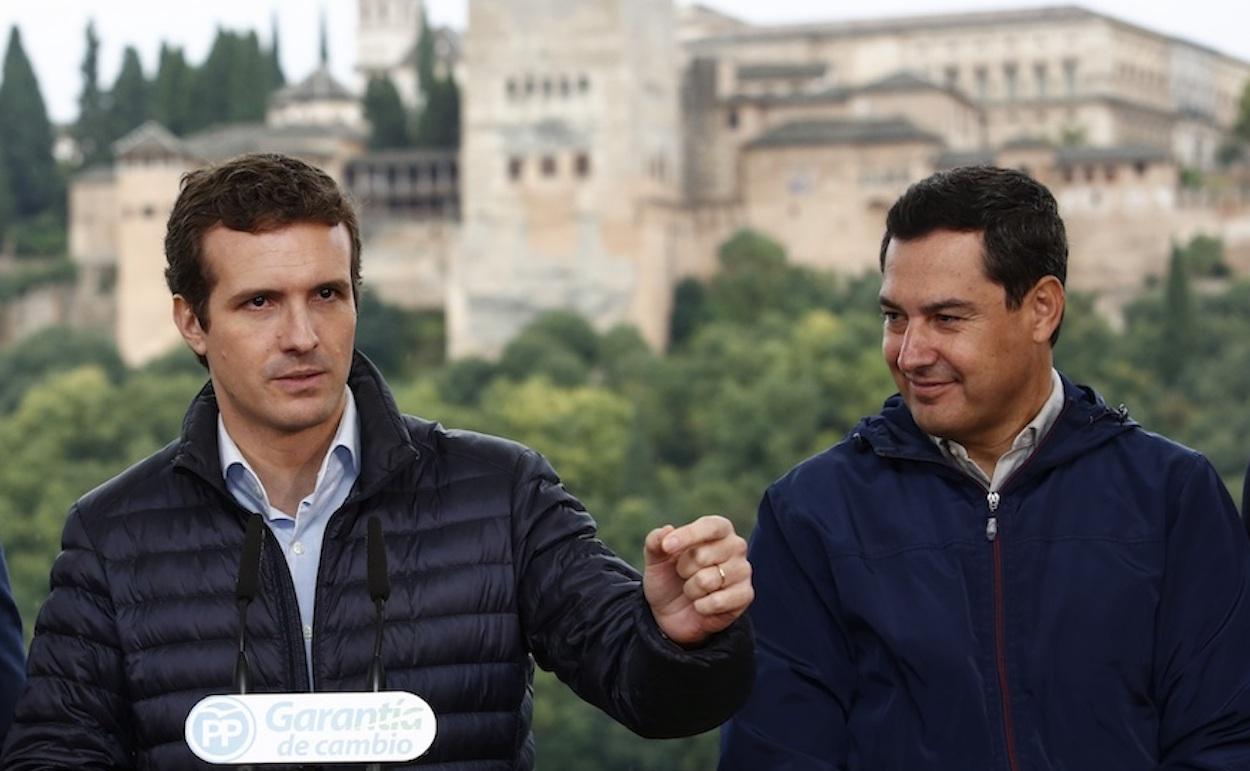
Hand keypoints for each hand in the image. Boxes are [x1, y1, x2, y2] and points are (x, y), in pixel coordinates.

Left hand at [643, 515, 753, 646]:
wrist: (672, 614)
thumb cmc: (669, 578)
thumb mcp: (656, 560)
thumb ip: (655, 542)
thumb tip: (666, 530)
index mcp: (718, 529)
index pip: (709, 526)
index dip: (688, 535)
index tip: (667, 547)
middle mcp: (736, 546)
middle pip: (703, 556)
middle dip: (684, 570)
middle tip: (685, 575)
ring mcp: (743, 571)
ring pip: (708, 580)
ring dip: (691, 590)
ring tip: (694, 590)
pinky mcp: (745, 595)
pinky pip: (718, 601)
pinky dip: (702, 606)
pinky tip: (702, 605)